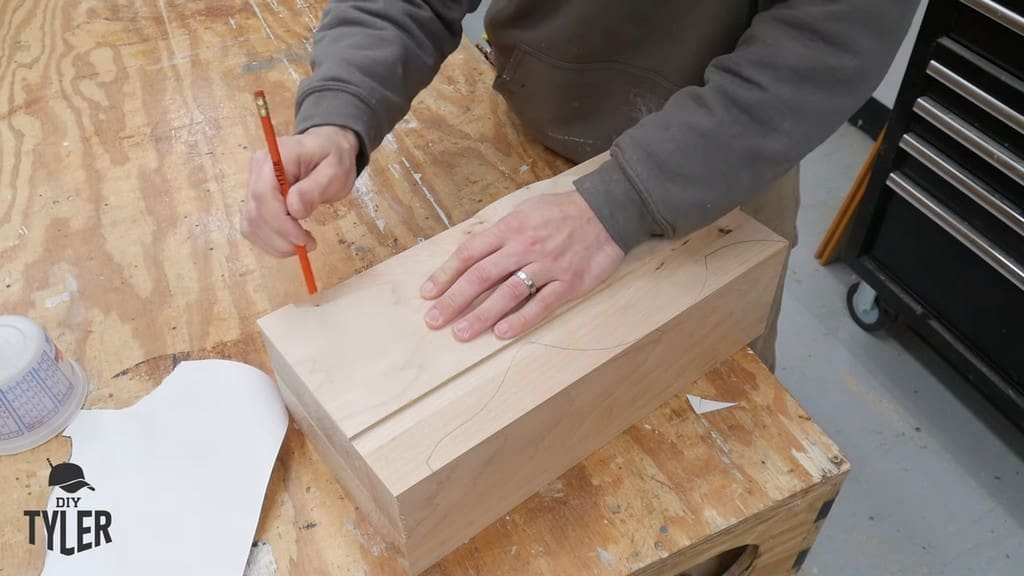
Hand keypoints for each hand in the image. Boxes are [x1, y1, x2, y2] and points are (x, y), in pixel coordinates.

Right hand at [242, 125, 359, 256]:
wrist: (326, 148)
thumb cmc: (333, 157)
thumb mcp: (335, 171)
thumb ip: (314, 189)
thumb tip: (294, 210)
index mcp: (274, 158)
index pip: (264, 195)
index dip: (280, 223)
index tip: (303, 239)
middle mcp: (257, 171)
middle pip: (255, 214)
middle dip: (280, 238)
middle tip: (308, 245)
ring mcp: (253, 185)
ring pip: (251, 225)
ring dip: (275, 243)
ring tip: (302, 243)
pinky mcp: (255, 200)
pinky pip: (254, 227)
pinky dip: (271, 241)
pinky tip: (291, 240)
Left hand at [421, 188, 624, 340]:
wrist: (608, 211)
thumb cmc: (562, 212)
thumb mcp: (525, 211)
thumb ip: (500, 233)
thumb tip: (473, 254)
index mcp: (510, 228)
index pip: (470, 253)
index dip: (446, 274)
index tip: (428, 293)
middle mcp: (524, 247)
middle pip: (481, 276)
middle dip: (454, 300)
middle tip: (434, 321)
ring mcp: (547, 266)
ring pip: (507, 293)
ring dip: (481, 315)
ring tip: (461, 333)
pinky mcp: (569, 282)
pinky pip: (541, 304)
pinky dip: (521, 320)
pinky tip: (501, 333)